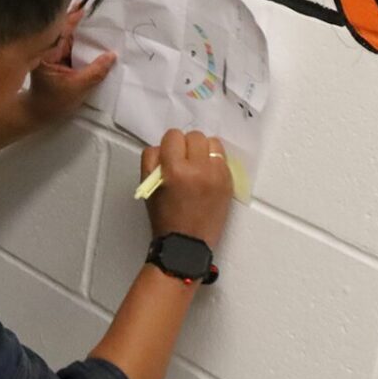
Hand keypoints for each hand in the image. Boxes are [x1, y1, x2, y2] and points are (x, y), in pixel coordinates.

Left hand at [25, 7, 114, 123]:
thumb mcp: (78, 88)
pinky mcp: (58, 57)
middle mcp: (46, 49)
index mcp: (45, 53)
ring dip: (81, 27)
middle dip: (77, 17)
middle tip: (94, 4)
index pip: (59, 30)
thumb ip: (95, 71)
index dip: (72, 17)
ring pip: (68, 35)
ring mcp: (52, 52)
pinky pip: (71, 44)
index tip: (86, 6)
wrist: (39, 113)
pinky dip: (81, 39)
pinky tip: (93, 33)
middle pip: (62, 28)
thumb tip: (112, 55)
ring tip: (97, 14)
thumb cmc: (53, 102)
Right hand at [142, 130, 232, 248]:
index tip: (168, 155)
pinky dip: (214, 162)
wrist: (187, 243)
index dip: (169, 145)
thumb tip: (163, 147)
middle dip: (186, 145)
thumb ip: (151, 160)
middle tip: (182, 160)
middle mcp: (199, 169)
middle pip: (195, 136)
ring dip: (203, 150)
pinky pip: (223, 158)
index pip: (173, 136)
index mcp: (175, 170)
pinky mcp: (229, 182)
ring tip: (197, 165)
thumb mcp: (148, 186)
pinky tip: (206, 174)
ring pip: (213, 142)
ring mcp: (217, 175)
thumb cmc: (165, 218)